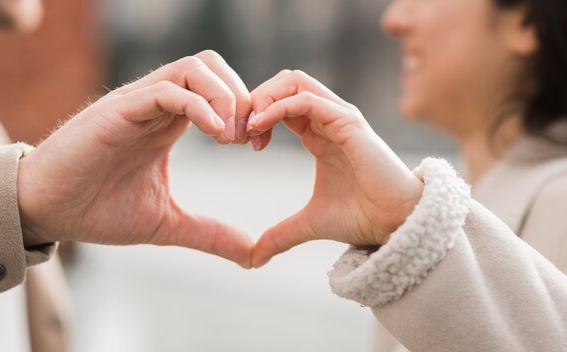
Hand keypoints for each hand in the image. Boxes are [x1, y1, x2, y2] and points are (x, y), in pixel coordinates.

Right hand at [17, 51, 252, 267]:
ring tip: (231, 137)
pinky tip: (215, 135)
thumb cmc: (98, 210)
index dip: (248, 112)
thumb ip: (209, 233)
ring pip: (193, 68)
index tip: (258, 146)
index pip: (220, 91)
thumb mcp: (166, 224)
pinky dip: (199, 105)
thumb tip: (251, 254)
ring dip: (224, 96)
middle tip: (251, 138)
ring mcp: (138, 104)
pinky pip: (167, 89)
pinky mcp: (119, 110)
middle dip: (242, 97)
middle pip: (212, 66)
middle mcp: (156, 106)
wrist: (46, 212)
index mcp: (170, 124)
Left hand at [249, 70, 423, 266]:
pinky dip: (278, 107)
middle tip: (238, 130)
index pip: (280, 103)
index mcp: (319, 133)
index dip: (256, 115)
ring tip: (248, 127)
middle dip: (255, 99)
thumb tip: (253, 258)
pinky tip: (261, 128)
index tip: (241, 142)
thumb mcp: (308, 224)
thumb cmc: (361, 218)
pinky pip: (307, 99)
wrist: (396, 224)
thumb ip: (280, 235)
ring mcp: (339, 116)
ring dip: (264, 97)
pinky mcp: (348, 122)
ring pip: (294, 80)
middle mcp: (328, 119)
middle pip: (284, 81)